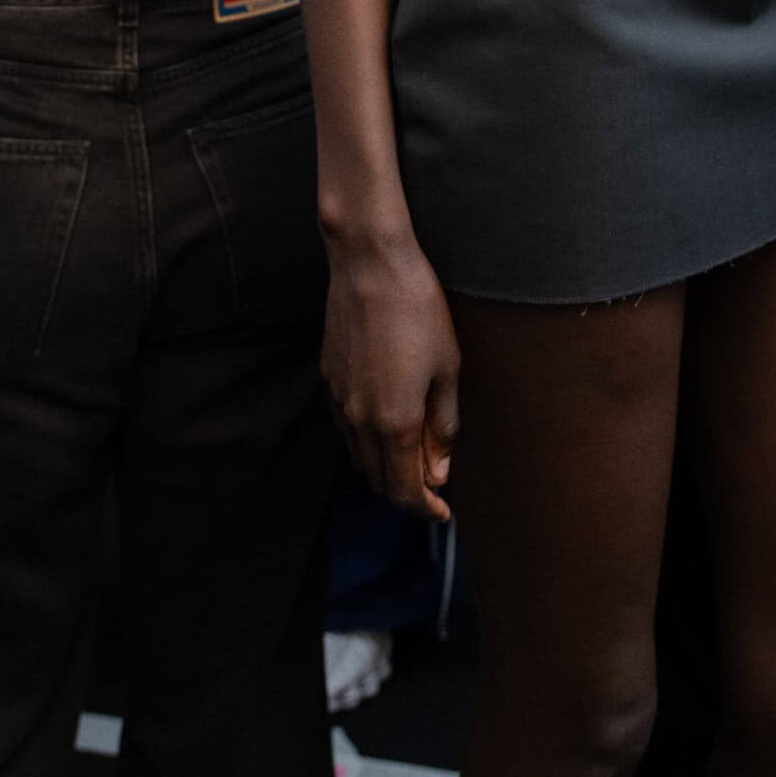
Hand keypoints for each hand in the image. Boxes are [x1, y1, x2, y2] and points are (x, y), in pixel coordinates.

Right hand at [322, 233, 460, 519]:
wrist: (369, 265)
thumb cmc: (417, 310)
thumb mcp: (447, 368)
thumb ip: (443, 425)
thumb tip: (440, 469)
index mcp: (394, 423)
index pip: (405, 491)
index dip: (426, 509)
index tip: (443, 511)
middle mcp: (359, 421)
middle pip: (378, 481)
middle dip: (406, 491)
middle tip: (434, 479)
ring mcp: (338, 402)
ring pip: (359, 457)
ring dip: (385, 467)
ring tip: (414, 451)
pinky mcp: (328, 381)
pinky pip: (346, 429)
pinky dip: (366, 440)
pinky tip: (387, 420)